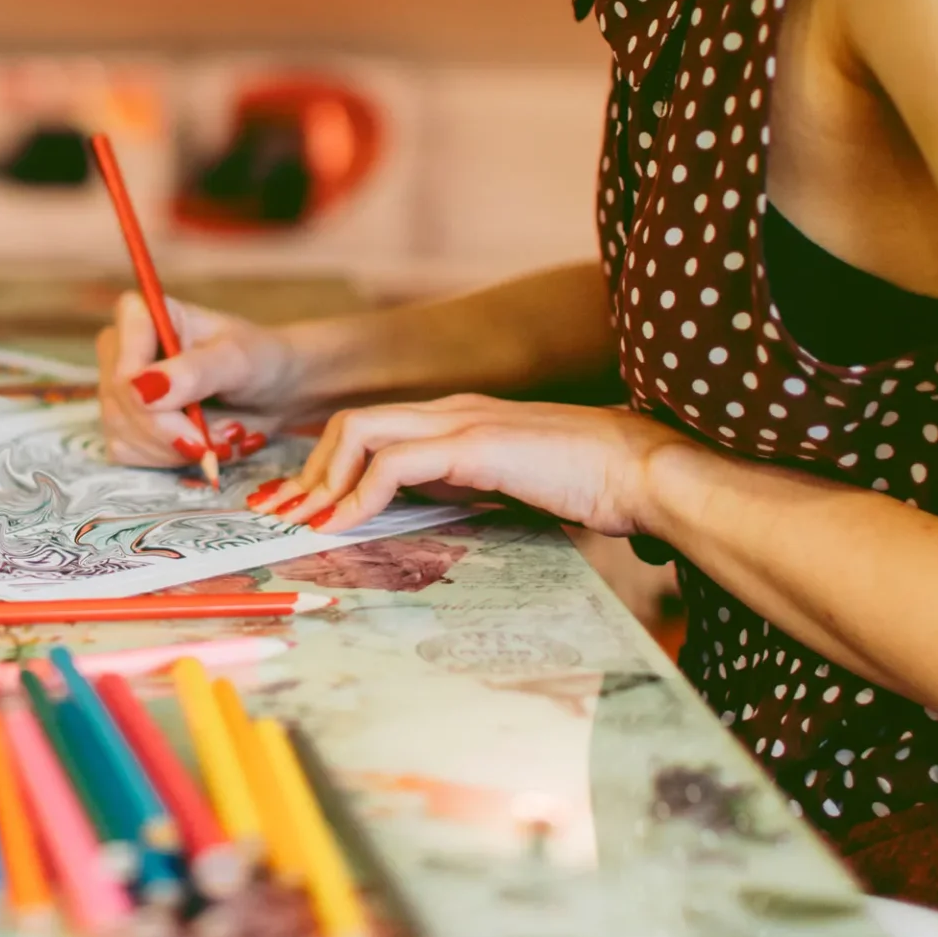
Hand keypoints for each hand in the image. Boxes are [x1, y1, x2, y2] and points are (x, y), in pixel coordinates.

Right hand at [96, 292, 307, 468]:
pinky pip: (129, 454)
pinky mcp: (124, 425)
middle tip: (223, 435)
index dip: (147, 396)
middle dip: (172, 431)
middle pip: (121, 403)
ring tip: (218, 435)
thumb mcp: (237, 360)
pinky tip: (199, 445)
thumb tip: (141, 389)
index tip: (193, 417)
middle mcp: (120, 350)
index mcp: (140, 315)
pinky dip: (170, 459)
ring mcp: (117, 390)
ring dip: (176, 448)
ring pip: (123, 434)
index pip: (122, 361)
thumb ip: (194, 371)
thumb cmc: (258, 360)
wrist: (270, 391)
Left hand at [247, 394, 688, 535]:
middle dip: (312, 472)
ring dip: (324, 481)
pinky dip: (359, 495)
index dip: (333, 467)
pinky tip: (345, 526)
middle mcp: (453, 410)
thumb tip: (434, 516)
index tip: (309, 510)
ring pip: (360, 431)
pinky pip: (394, 462)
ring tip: (308, 525)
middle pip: (351, 423)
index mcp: (461, 419)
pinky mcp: (474, 445)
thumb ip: (473, 491)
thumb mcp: (516, 489)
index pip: (375, 428)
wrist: (645, 470)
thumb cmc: (596, 486)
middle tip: (292, 519)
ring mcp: (462, 421)